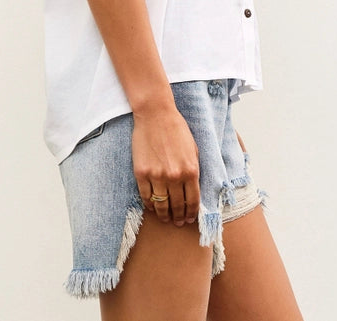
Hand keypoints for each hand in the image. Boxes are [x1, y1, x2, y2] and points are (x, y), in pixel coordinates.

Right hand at [132, 107, 199, 226]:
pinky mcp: (142, 173)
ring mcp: (157, 176)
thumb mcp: (193, 149)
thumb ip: (194, 170)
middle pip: (178, 206)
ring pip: (161, 205)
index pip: (193, 201)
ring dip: (165, 215)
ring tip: (166, 219)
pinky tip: (153, 207)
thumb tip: (194, 190)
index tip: (190, 219)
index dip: (192, 213)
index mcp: (191, 170)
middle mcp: (175, 176)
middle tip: (178, 222)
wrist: (155, 115)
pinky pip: (146, 196)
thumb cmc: (176, 129)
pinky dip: (150, 205)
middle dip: (179, 217)